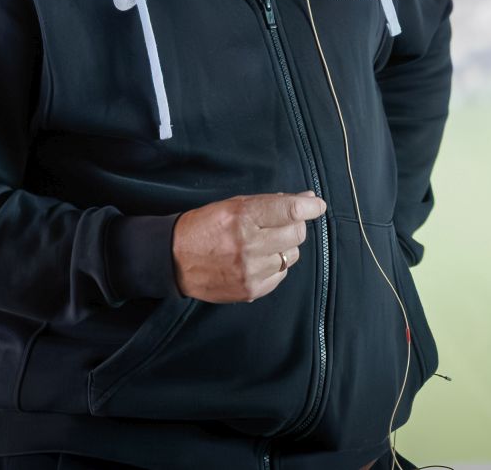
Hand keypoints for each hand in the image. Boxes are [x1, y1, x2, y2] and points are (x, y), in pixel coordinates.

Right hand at [172, 191, 324, 302]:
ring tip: (264, 242)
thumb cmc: (204, 227)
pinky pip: (280, 274)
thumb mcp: (232, 205)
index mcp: (242, 217)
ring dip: (283, 246)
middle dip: (294, 225)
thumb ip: (270, 203)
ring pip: (291, 255)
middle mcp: (248, 244)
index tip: (316, 205)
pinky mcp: (251, 290)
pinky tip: (258, 259)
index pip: (289, 210)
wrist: (174, 260)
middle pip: (296, 234)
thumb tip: (307, 200)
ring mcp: (250, 270)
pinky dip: (275, 265)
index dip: (309, 206)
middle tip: (283, 222)